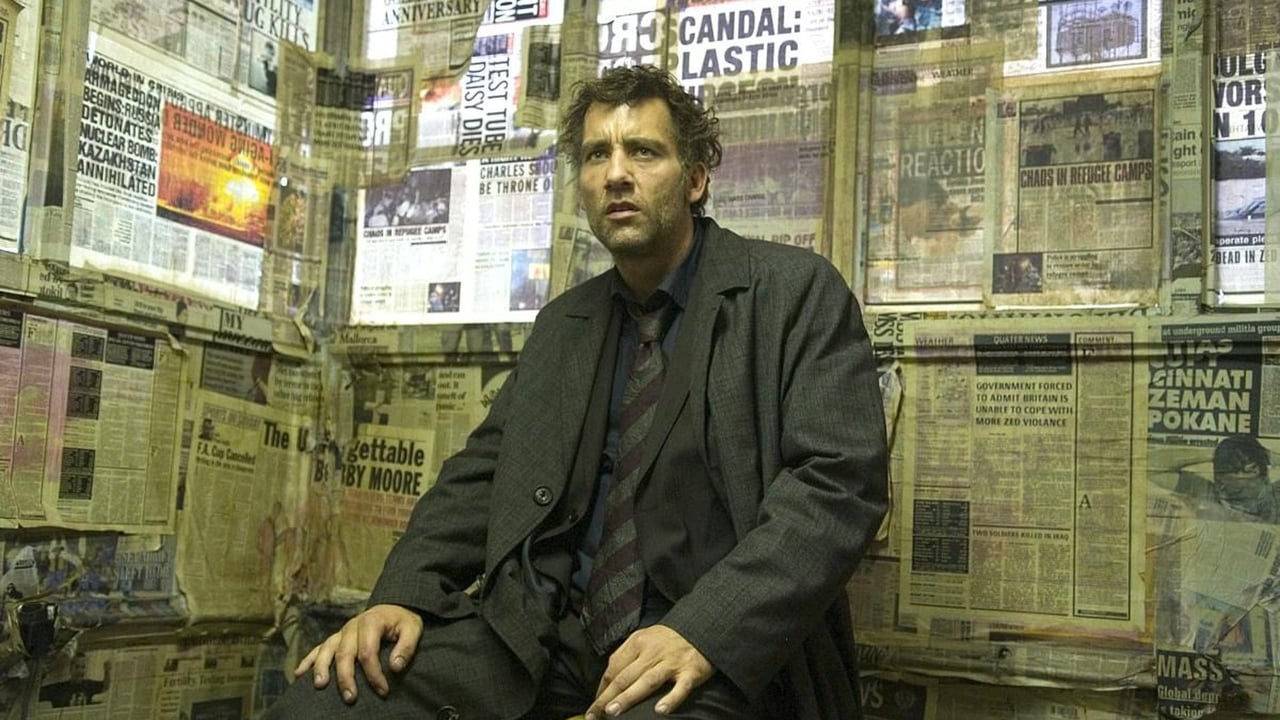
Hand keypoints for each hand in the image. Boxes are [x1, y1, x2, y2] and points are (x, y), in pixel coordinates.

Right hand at [293, 603, 422, 703]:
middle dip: (346, 677)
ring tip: (320, 685)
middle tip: (350, 698)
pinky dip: (308, 660)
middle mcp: (352, 626)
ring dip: (321, 668)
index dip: (374, 674)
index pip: (368, 652)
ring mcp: (342, 632)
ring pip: (327, 650)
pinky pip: (318, 648)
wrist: (393, 609)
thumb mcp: (412, 629)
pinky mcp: (336, 638)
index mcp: (371, 621)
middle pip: (345, 653)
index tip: (383, 691)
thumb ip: (406, 647)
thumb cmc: (402, 622)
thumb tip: (395, 667)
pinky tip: (299, 674)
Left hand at [585, 625, 712, 718]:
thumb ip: (626, 654)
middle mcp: (653, 652)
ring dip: (629, 697)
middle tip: (595, 714)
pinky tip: (660, 711)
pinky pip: (680, 688)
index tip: (594, 706)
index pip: (614, 667)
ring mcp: (672, 662)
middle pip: (626, 676)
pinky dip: (671, 699)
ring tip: (613, 711)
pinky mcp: (691, 672)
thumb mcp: (644, 637)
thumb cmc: (668, 639)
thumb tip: (607, 679)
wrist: (703, 628)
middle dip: (608, 696)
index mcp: (638, 642)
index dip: (602, 688)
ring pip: (647, 681)